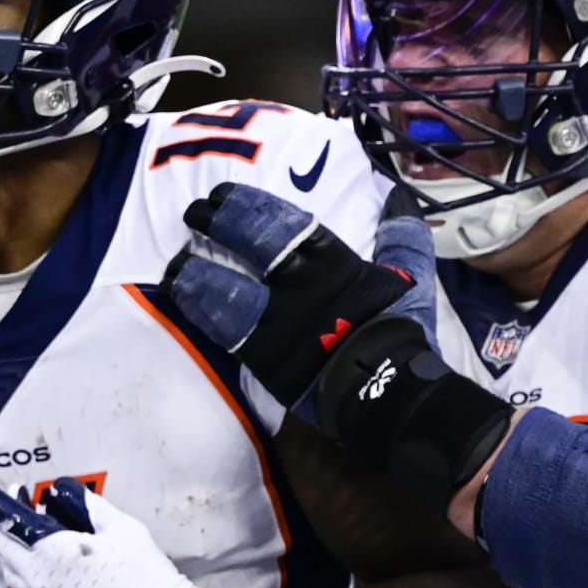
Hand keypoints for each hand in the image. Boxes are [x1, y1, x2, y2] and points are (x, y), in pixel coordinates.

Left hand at [0, 477, 191, 587]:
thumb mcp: (122, 528)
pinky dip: (22, 569)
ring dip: (5, 549)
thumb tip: (60, 491)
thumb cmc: (143, 573)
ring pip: (11, 572)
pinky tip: (37, 562)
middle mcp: (37, 580)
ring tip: (11, 531)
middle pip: (1, 549)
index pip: (8, 521)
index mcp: (51, 553)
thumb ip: (87, 506)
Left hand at [168, 183, 506, 508]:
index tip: (222, 195)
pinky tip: (185, 297)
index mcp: (332, 262)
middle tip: (192, 214)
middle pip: (247, 245)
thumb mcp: (409, 281)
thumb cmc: (399, 335)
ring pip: (225, 288)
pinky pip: (223, 330)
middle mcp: (298, 285)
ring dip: (196, 272)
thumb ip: (402, 240)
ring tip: (178, 264)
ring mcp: (276, 322)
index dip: (247, 206)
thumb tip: (397, 199)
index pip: (281, 223)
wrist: (388, 392)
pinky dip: (202, 311)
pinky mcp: (263, 358)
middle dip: (215, 225)